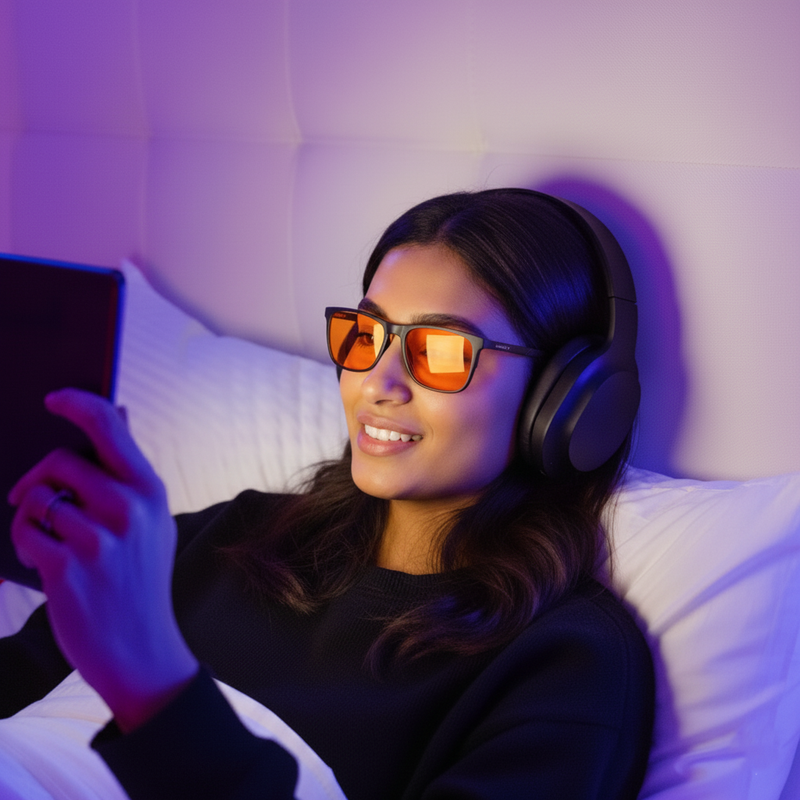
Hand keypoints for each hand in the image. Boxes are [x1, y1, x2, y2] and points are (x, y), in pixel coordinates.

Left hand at [8, 389, 197, 731]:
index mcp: (151, 490)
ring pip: (37, 498)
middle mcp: (129, 509)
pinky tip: (42, 560)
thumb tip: (120, 411)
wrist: (141, 649)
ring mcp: (100, 540)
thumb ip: (131, 470)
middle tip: (30, 494)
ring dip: (30, 515)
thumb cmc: (141, 580)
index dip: (77, 403)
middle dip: (39, 475)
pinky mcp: (68, 570)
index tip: (52, 398)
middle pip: (61, 460)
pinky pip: (24, 532)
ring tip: (46, 538)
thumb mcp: (153, 521)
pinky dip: (24, 542)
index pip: (109, 426)